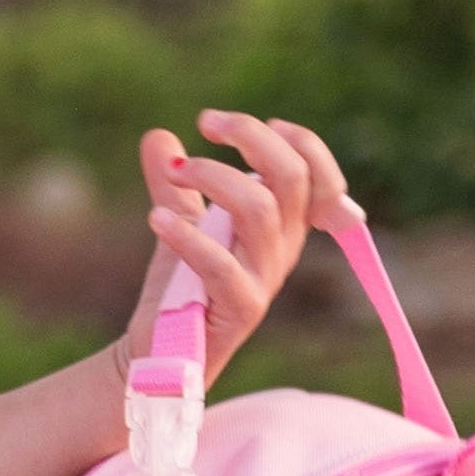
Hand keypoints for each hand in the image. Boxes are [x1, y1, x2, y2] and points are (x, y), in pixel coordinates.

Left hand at [117, 113, 355, 387]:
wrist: (159, 353)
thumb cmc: (180, 289)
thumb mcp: (180, 225)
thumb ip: (173, 183)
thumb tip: (158, 135)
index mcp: (283, 228)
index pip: (319, 177)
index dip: (299, 142)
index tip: (257, 124)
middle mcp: (283, 249)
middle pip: (292, 178)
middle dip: (252, 138)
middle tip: (206, 121)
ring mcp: (264, 278)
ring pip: (260, 209)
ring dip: (213, 176)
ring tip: (173, 171)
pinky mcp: (238, 309)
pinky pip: (220, 265)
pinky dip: (186, 236)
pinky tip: (155, 219)